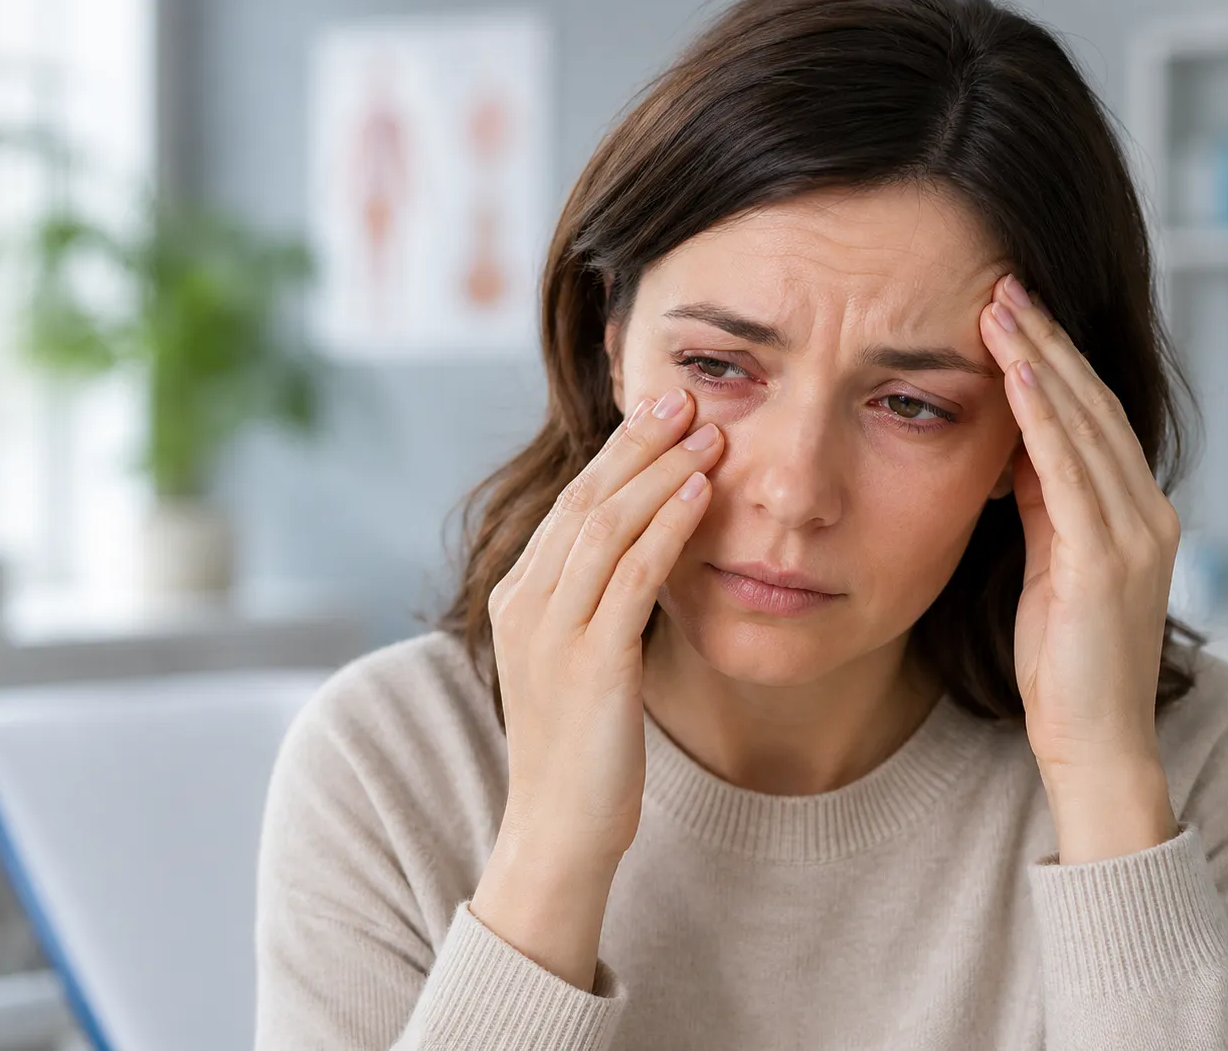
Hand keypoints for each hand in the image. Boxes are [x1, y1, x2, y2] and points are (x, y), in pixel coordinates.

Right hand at [485, 385, 721, 865]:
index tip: (659, 411)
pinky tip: (701, 494)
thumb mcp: (576, 657)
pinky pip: (633, 576)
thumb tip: (641, 545)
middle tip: (684, 397)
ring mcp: (552, 632)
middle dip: (638, 443)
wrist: (558, 830)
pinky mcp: (590, 662)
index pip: (570, 504)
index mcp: (518, 596)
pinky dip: (667, 527)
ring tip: (709, 433)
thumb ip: (593, 599)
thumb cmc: (579, 747)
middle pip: (584, 500)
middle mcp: (525, 603)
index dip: (617, 452)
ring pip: (607, 526)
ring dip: (661, 473)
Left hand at [979, 275, 1180, 787]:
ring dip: (1039, 361)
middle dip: (1045, 341)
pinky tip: (1014, 375)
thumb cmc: (1065, 667)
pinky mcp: (1107, 559)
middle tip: (1003, 282)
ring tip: (999, 307)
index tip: (1010, 311)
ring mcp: (1134, 534)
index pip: (1091, 417)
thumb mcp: (1050, 569)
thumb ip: (1042, 508)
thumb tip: (1010, 451)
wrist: (1094, 745)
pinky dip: (1042, 417)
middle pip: (1092, 404)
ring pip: (1084, 424)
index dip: (1053, 360)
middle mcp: (1145, 514)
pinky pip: (1069, 471)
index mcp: (1134, 515)